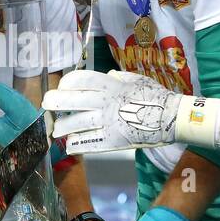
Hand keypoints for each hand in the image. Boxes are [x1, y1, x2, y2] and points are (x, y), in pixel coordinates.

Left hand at [41, 69, 179, 153]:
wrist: (173, 118)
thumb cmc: (156, 97)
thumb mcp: (137, 80)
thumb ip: (119, 78)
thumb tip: (107, 75)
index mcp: (112, 86)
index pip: (82, 80)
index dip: (67, 83)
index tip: (61, 87)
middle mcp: (107, 103)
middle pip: (73, 101)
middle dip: (55, 103)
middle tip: (46, 105)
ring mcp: (109, 122)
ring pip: (76, 124)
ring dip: (63, 128)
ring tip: (57, 130)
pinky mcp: (113, 141)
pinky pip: (89, 143)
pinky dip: (77, 144)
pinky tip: (70, 145)